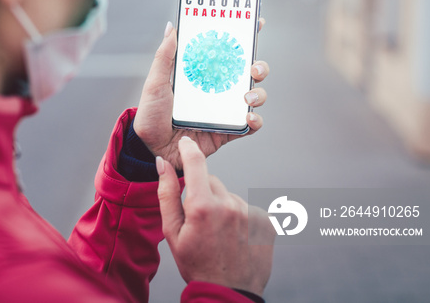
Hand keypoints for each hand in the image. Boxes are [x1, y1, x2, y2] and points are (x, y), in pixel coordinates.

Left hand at [134, 19, 268, 168]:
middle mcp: (217, 90)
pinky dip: (255, 121)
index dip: (243, 37)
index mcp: (203, 74)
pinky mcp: (227, 132)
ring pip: (254, 97)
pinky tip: (249, 116)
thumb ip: (164, 55)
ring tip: (247, 96)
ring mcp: (224, 111)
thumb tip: (171, 26)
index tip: (254, 22)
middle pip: (248, 73)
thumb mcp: (155, 81)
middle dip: (259, 66)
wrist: (150, 148)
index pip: (228, 53)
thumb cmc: (150, 114)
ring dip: (258, 93)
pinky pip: (249, 126)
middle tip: (253, 67)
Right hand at [157, 137, 274, 294]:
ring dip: (223, 207)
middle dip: (204, 193)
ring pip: (230, 196)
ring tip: (220, 234)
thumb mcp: (172, 232)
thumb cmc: (196, 264)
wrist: (228, 293)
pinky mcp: (267, 221)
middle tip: (200, 220)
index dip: (189, 148)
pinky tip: (235, 237)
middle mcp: (229, 205)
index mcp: (203, 207)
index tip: (187, 141)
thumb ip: (166, 194)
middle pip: (213, 182)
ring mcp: (251, 213)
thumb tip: (163, 164)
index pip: (196, 163)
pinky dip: (240, 218)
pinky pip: (247, 209)